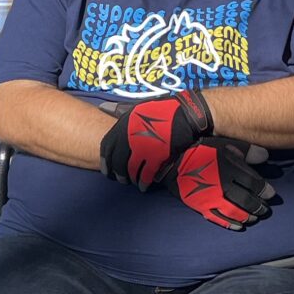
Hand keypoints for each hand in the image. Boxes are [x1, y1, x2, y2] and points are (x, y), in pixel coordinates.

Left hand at [97, 90, 214, 189]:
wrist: (188, 113)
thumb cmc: (165, 109)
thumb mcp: (140, 108)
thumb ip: (125, 117)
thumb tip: (108, 115)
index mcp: (125, 123)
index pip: (107, 146)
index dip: (105, 160)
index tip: (107, 169)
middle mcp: (131, 135)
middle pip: (118, 160)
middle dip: (118, 172)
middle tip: (120, 179)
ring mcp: (144, 146)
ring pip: (131, 169)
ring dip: (131, 178)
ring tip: (133, 183)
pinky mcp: (157, 155)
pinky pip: (146, 173)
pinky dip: (143, 181)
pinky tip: (144, 185)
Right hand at [174, 136, 274, 229]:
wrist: (172, 159)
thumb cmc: (200, 149)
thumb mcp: (224, 144)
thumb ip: (246, 150)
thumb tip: (265, 156)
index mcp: (230, 169)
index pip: (254, 183)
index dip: (264, 190)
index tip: (271, 194)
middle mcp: (222, 185)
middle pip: (247, 200)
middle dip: (258, 206)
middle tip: (265, 209)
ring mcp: (211, 198)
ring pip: (235, 212)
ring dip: (248, 216)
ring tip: (254, 217)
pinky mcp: (201, 206)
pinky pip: (219, 219)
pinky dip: (231, 224)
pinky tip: (239, 226)